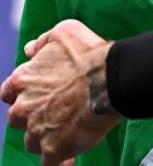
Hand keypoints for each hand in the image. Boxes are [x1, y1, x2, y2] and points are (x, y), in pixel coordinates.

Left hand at [1, 19, 118, 165]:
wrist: (110, 79)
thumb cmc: (89, 55)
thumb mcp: (65, 32)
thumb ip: (43, 41)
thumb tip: (30, 49)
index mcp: (23, 80)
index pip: (8, 92)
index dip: (22, 92)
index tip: (37, 92)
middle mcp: (23, 107)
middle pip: (18, 119)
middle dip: (33, 115)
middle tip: (57, 108)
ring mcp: (36, 131)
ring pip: (32, 141)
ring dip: (47, 135)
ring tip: (69, 128)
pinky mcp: (53, 150)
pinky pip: (50, 161)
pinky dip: (60, 157)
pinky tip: (72, 153)